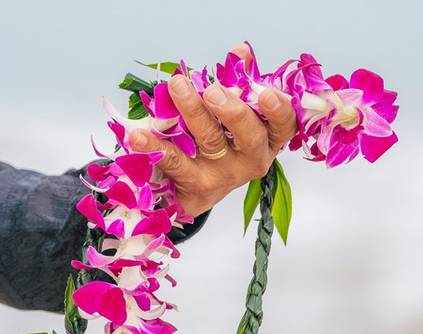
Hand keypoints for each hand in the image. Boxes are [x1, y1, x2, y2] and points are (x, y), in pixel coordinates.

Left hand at [128, 44, 297, 217]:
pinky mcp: (195, 185)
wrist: (198, 193)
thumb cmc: (222, 147)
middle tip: (212, 90)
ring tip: (177, 87)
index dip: (279, 109)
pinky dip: (155, 145)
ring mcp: (223, 175)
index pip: (283, 125)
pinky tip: (139, 135)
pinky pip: (174, 161)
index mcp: (267, 141)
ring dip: (192, 111)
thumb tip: (240, 51)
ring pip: (210, 141)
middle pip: (248, 134)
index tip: (266, 92)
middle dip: (231, 110)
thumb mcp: (235, 119)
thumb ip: (240, 84)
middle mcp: (251, 160)